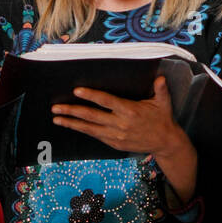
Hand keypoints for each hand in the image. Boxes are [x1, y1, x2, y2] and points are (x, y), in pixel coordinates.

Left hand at [52, 76, 196, 202]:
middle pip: (92, 117)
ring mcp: (116, 136)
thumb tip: (161, 78)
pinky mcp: (115, 144)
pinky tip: (72, 125)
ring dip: (72, 123)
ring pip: (90, 129)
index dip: (91, 96)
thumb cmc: (163, 119)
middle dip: (72, 112)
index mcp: (130, 111)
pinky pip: (96, 136)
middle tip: (56, 108)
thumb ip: (161, 90)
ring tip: (57, 119)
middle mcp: (120, 125)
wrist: (165, 143)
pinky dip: (83, 130)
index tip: (77, 91)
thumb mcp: (164, 103)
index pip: (106, 102)